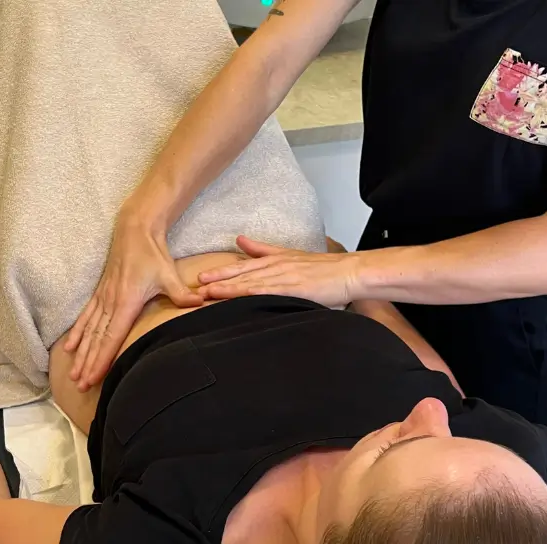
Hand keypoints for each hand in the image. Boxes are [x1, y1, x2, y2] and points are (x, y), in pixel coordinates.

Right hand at [64, 217, 202, 390]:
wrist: (135, 230)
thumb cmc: (153, 253)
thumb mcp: (169, 274)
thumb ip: (181, 293)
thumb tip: (200, 303)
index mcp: (125, 302)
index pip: (111, 337)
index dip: (101, 359)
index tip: (93, 377)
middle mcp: (110, 302)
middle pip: (97, 339)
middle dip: (88, 364)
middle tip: (80, 384)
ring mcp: (103, 298)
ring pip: (89, 331)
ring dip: (80, 354)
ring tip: (73, 374)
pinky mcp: (101, 293)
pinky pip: (86, 317)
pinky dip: (77, 333)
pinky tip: (69, 347)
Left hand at [197, 236, 362, 307]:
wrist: (350, 272)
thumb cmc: (326, 269)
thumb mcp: (291, 255)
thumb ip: (265, 250)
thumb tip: (241, 241)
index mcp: (276, 260)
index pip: (244, 267)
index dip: (222, 273)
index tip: (202, 277)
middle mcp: (276, 266)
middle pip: (241, 274)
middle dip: (217, 280)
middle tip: (195, 286)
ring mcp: (283, 277)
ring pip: (249, 283)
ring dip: (226, 288)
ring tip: (206, 293)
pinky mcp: (292, 288)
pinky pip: (265, 292)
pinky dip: (246, 294)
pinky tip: (233, 299)